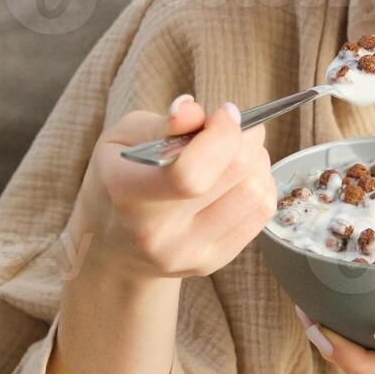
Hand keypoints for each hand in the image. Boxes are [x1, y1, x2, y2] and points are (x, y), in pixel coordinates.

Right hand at [75, 94, 275, 279]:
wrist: (113, 244)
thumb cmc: (118, 179)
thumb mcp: (122, 138)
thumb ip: (160, 124)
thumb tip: (193, 110)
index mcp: (128, 195)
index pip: (190, 174)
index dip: (222, 135)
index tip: (225, 112)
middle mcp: (158, 234)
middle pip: (234, 176)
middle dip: (246, 137)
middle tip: (236, 125)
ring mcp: (188, 254)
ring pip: (254, 193)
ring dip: (257, 160)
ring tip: (238, 150)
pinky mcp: (212, 263)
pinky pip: (261, 214)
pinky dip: (261, 183)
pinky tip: (240, 176)